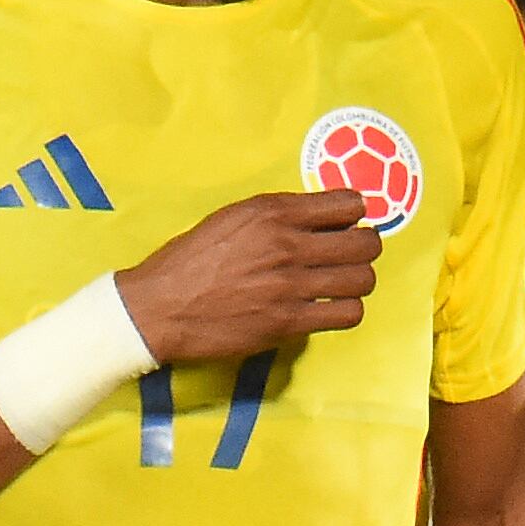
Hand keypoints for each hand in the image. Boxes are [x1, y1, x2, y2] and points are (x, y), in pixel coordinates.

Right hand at [118, 191, 380, 363]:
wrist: (159, 307)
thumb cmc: (189, 261)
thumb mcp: (231, 219)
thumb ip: (276, 216)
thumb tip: (319, 220)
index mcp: (272, 212)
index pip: (349, 204)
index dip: (353, 216)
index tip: (344, 226)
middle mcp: (287, 244)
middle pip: (365, 244)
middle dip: (364, 249)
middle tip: (349, 257)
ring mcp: (291, 285)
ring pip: (363, 280)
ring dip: (357, 282)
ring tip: (341, 285)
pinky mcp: (288, 322)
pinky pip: (347, 314)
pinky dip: (345, 311)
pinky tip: (329, 309)